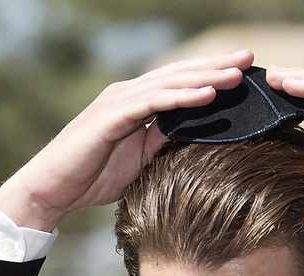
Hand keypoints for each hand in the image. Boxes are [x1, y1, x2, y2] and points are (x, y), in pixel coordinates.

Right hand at [0, 50, 253, 231]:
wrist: (53, 190)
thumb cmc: (92, 177)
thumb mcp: (140, 159)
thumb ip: (163, 142)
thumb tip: (193, 136)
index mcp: (136, 103)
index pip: (180, 83)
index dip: (211, 74)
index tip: (244, 71)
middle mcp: (128, 95)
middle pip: (180, 75)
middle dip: (216, 65)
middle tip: (250, 58)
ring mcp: (119, 102)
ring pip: (170, 83)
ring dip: (206, 77)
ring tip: (237, 73)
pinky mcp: (111, 116)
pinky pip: (153, 103)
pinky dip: (182, 97)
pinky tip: (207, 94)